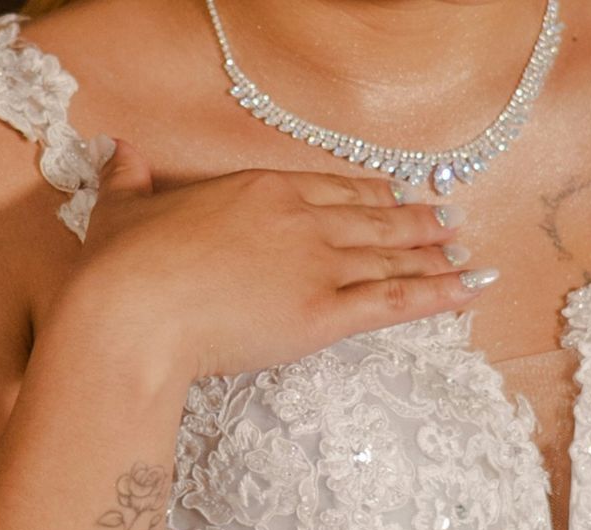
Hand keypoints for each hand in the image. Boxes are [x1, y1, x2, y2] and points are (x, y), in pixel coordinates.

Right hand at [42, 136, 491, 386]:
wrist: (132, 314)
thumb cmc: (122, 267)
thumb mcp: (122, 209)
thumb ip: (131, 180)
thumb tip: (121, 153)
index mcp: (259, 189)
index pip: (330, 188)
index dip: (369, 193)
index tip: (395, 193)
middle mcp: (299, 220)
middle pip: (371, 219)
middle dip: (414, 221)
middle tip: (448, 220)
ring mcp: (316, 267)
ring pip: (389, 257)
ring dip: (434, 255)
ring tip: (464, 252)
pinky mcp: (324, 316)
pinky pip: (395, 301)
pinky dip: (438, 294)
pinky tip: (468, 288)